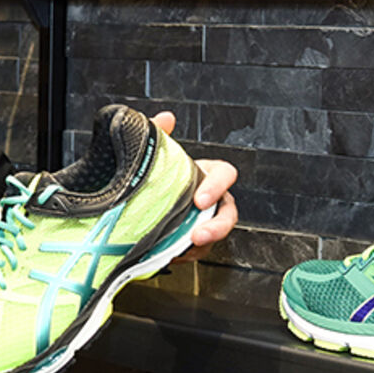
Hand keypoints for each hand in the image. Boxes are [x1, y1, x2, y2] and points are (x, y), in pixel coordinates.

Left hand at [151, 111, 237, 262]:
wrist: (144, 194)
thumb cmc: (161, 172)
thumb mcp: (158, 151)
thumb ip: (160, 132)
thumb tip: (165, 118)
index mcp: (208, 174)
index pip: (225, 174)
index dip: (217, 186)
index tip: (200, 198)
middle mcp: (212, 199)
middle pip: (229, 214)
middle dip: (217, 226)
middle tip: (198, 234)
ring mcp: (205, 221)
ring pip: (214, 236)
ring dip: (202, 246)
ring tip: (182, 250)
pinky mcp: (193, 241)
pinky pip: (197, 251)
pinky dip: (185, 254)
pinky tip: (169, 254)